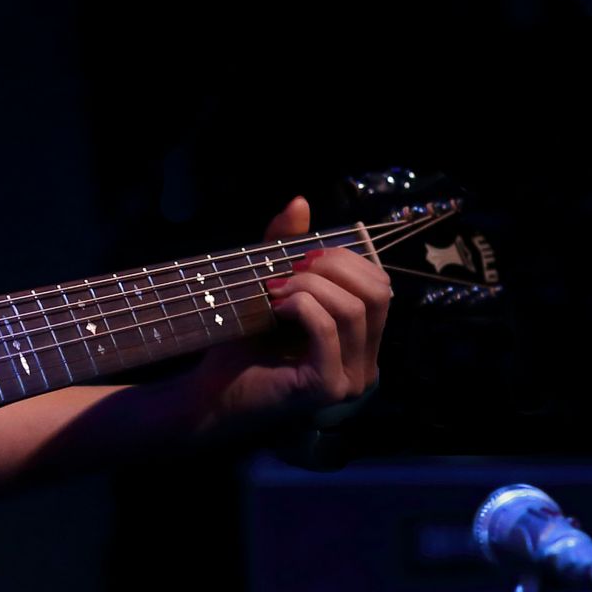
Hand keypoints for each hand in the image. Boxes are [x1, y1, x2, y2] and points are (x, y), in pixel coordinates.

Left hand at [186, 195, 392, 439]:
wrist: (211, 390)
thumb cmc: (243, 342)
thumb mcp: (270, 284)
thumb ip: (286, 246)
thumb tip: (301, 201)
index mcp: (362, 341)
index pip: (380, 286)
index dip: (344, 259)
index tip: (299, 258)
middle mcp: (367, 363)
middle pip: (376, 293)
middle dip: (331, 267)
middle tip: (287, 271)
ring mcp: (351, 379)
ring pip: (353, 308)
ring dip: (309, 286)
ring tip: (274, 292)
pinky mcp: (327, 387)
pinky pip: (327, 328)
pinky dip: (301, 305)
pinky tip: (275, 308)